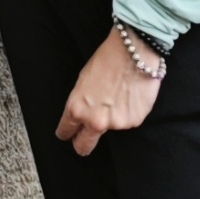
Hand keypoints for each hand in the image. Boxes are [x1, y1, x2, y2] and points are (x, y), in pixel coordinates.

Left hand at [60, 30, 163, 156]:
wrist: (134, 52)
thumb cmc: (107, 61)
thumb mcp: (83, 82)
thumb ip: (81, 105)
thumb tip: (82, 118)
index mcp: (77, 109)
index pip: (66, 131)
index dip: (66, 133)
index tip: (68, 134)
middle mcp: (95, 121)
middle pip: (84, 146)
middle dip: (82, 144)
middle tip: (84, 139)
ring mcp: (116, 124)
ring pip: (110, 129)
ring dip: (112, 119)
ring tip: (118, 96)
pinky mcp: (134, 122)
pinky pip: (128, 122)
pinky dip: (128, 113)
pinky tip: (130, 96)